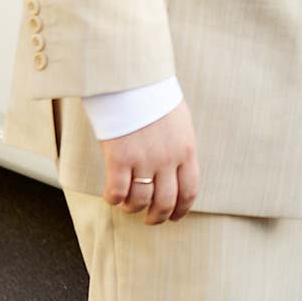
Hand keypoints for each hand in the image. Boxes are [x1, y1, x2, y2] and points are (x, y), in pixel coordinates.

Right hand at [100, 100, 199, 224]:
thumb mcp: (180, 121)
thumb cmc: (154, 96)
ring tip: (128, 205)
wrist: (133, 81)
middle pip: (166, 202)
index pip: (189, 190)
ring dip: (133, 208)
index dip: (182, 210)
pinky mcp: (119, 159)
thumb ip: (181, 146)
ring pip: (140, 201)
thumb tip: (181, 166)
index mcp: (186, 150)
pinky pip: (117, 192)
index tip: (175, 217)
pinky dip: (114, 199)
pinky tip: (111, 195)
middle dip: (157, 217)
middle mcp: (168, 159)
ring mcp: (144, 160)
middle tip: (149, 219)